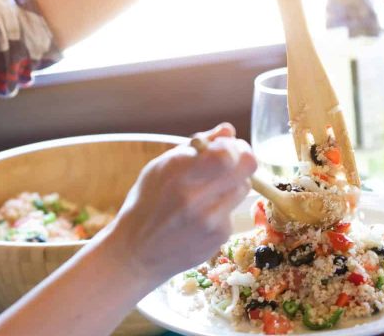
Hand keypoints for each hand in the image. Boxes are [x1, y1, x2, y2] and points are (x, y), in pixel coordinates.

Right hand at [100, 123, 256, 287]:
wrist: (136, 252)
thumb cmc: (146, 204)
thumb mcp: (159, 168)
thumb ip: (195, 147)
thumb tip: (228, 130)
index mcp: (176, 173)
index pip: (226, 154)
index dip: (232, 145)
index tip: (225, 146)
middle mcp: (195, 197)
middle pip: (247, 166)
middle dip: (243, 157)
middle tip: (232, 159)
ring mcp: (210, 219)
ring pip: (244, 187)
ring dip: (232, 182)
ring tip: (210, 189)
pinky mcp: (219, 237)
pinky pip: (233, 210)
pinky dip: (222, 207)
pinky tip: (202, 214)